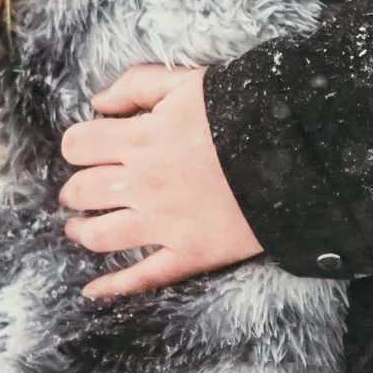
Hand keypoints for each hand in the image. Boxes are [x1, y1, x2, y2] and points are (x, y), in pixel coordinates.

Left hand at [58, 66, 264, 301]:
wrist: (297, 153)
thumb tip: (97, 102)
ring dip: (82, 232)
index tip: (87, 150)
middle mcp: (145, 183)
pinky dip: (114, 287)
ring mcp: (165, 223)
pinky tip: (92, 291)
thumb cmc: (244, 111)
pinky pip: (143, 277)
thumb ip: (137, 84)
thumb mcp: (188, 82)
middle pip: (82, 191)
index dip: (77, 146)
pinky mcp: (190, 253)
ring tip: (80, 229)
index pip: (79, 145)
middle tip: (81, 191)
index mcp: (142, 138)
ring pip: (100, 236)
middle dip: (75, 190)